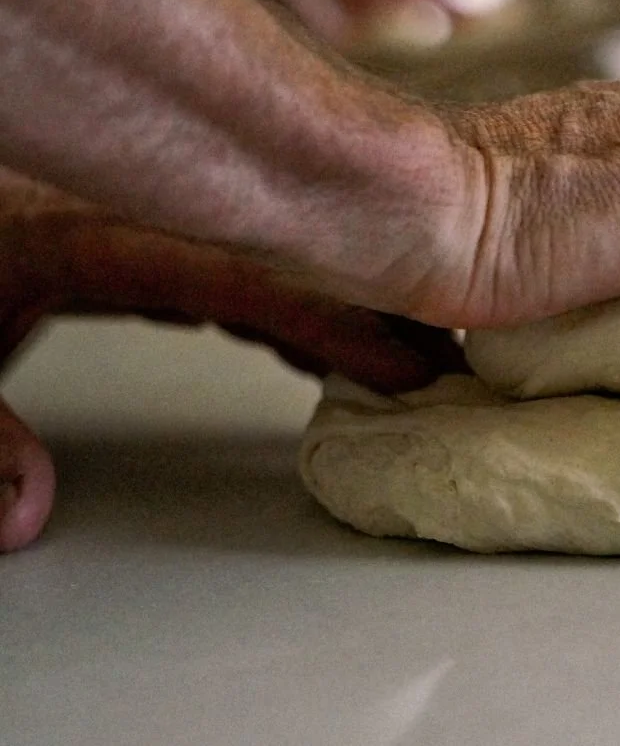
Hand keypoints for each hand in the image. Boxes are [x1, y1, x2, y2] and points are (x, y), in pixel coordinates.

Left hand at [0, 169, 463, 552]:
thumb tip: (25, 517)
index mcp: (99, 241)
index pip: (249, 287)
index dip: (338, 321)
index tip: (414, 355)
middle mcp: (135, 228)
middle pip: (281, 269)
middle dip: (367, 311)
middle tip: (450, 354)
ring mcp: (135, 230)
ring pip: (264, 268)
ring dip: (335, 309)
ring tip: (407, 352)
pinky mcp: (123, 247)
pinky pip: (230, 277)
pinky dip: (284, 310)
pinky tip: (316, 342)